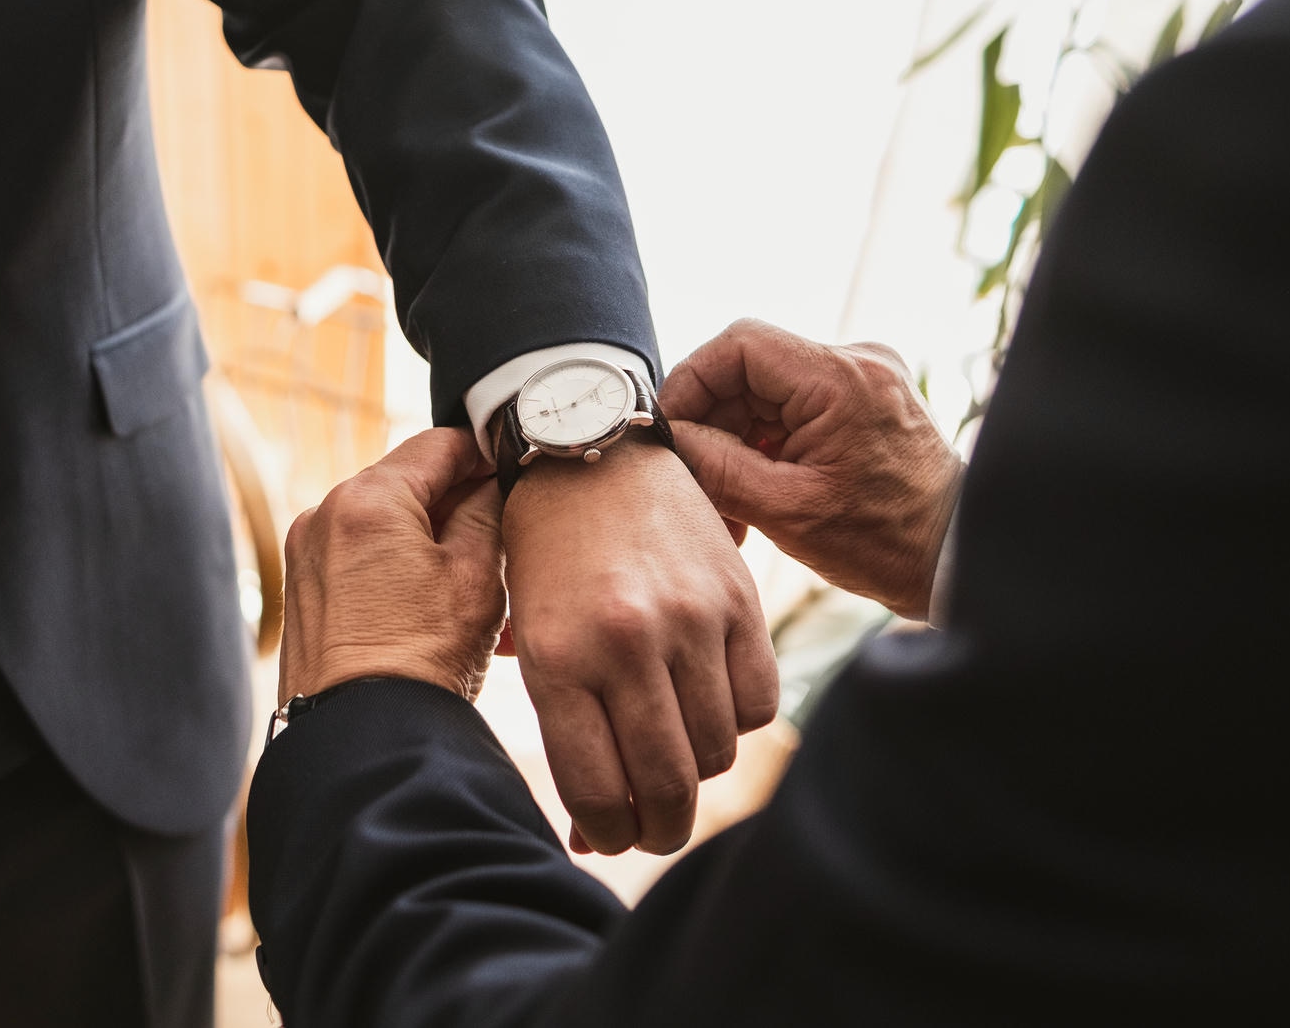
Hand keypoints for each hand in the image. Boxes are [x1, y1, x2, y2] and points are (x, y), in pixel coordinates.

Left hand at [279, 427, 505, 705]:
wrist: (366, 742)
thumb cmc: (424, 661)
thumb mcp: (477, 576)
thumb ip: (486, 511)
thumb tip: (489, 483)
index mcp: (366, 499)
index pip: (437, 444)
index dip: (483, 451)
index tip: (513, 468)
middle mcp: (324, 516)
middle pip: (407, 486)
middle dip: (459, 505)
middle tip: (507, 534)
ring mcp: (307, 558)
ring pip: (387, 528)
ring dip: (434, 543)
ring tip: (484, 585)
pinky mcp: (304, 596)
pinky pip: (363, 563)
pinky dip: (403, 572)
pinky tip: (444, 608)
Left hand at [502, 438, 776, 856]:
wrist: (590, 451)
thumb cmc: (545, 554)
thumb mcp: (530, 634)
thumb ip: (564, 730)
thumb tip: (592, 838)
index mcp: (559, 656)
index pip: (597, 791)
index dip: (609, 834)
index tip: (612, 837)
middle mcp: (625, 641)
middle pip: (667, 786)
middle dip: (661, 830)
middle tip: (654, 829)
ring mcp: (689, 618)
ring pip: (717, 750)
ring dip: (700, 771)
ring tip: (677, 756)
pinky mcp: (738, 596)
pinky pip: (759, 700)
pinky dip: (739, 720)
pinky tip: (709, 703)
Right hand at [660, 318, 965, 619]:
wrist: (956, 559)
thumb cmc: (888, 542)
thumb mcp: (785, 510)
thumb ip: (715, 466)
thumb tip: (666, 439)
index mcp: (841, 379)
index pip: (739, 345)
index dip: (692, 381)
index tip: (669, 429)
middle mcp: (856, 364)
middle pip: (749, 370)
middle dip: (712, 423)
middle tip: (693, 478)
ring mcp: (862, 380)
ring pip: (766, 392)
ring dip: (734, 440)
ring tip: (724, 502)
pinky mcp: (862, 402)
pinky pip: (792, 408)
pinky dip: (764, 445)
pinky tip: (753, 492)